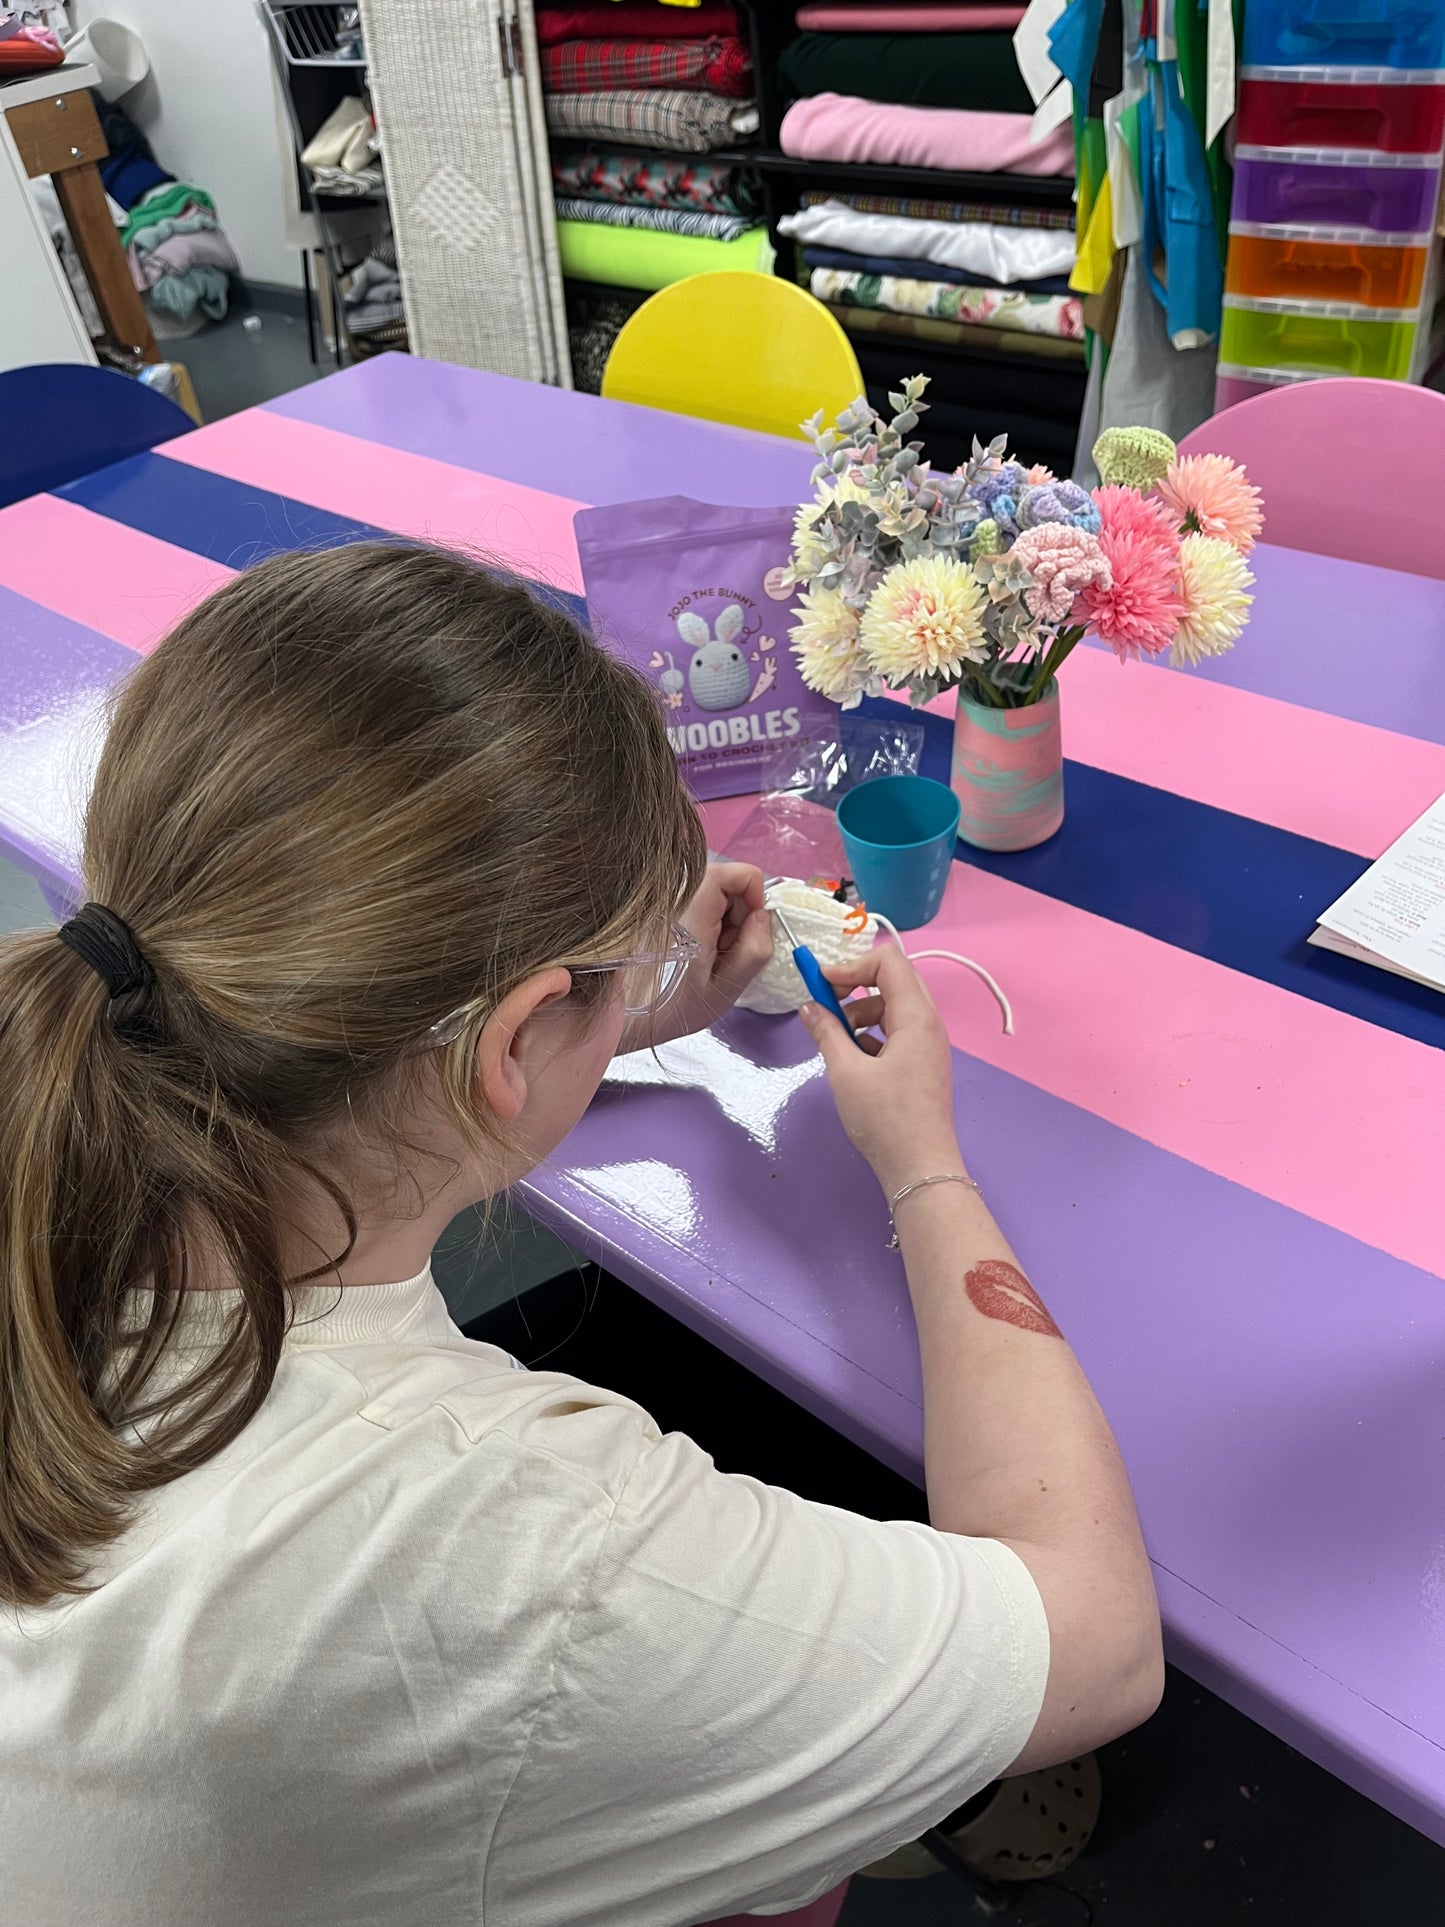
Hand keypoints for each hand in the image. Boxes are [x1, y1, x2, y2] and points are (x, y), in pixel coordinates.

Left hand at [618, 862, 771, 1051]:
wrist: (625, 1018)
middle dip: (738, 913)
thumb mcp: (725, 988)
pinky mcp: (658, 910)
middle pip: (725, 882)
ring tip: (708, 956)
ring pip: (711, 894)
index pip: (735, 872)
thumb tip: (762, 917)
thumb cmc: (672, 1009)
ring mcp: (664, 902)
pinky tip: (694, 952)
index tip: (753, 924)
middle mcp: (674, 897)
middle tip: (727, 951)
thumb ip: (754, 949)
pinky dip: (704, 924)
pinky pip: (694, 905)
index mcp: (692, 911)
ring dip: (721, 921)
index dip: (753, 893)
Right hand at [800, 946, 963, 1197]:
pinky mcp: (924, 1064)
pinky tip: (854, 1060)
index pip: (889, 961)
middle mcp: (929, 1023)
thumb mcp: (845, 1072)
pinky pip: (898, 1032)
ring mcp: (930, 1045)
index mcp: (916, 1017)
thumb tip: (809, 1007)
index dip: (851, 964)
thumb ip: (826, 1032)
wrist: (920, 1167)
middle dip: (855, 986)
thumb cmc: (884, 1118)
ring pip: (894, 1008)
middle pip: (894, 981)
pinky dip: (873, 1035)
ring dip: (862, 1013)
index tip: (821, 983)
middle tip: (826, 1004)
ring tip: (837, 1040)